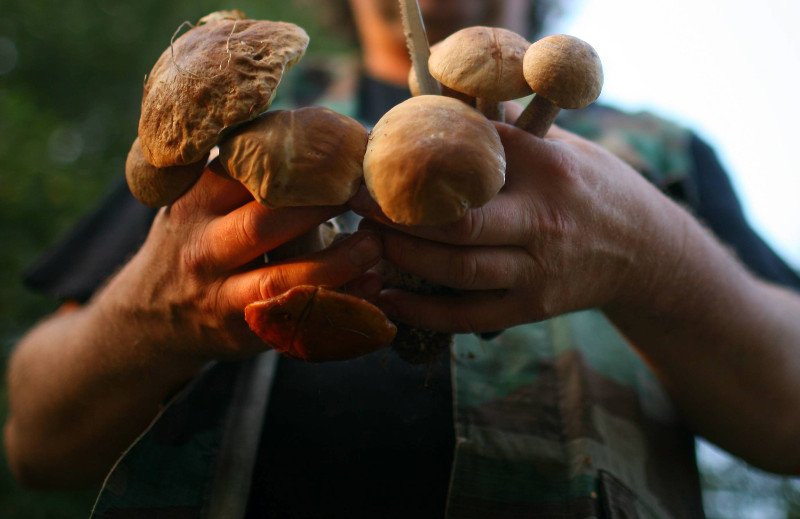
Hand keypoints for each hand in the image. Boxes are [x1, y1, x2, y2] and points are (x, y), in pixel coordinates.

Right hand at [102, 161, 383, 359]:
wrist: (152, 315)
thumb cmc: (197, 241)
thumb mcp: (203, 200)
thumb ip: (248, 173)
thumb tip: (328, 132)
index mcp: (198, 199)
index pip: (247, 171)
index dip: (302, 162)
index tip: (345, 153)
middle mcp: (204, 246)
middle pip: (265, 221)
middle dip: (323, 206)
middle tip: (366, 195)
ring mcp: (220, 293)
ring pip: (283, 277)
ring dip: (339, 261)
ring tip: (374, 243)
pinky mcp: (242, 331)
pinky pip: (296, 317)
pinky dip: (341, 302)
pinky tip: (372, 287)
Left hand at [351, 123, 678, 332]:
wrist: (644, 250)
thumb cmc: (590, 189)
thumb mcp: (560, 148)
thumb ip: (507, 133)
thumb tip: (442, 110)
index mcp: (547, 170)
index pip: (472, 161)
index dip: (417, 163)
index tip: (377, 162)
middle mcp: (543, 221)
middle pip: (457, 222)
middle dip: (398, 215)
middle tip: (358, 205)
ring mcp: (538, 270)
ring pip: (458, 270)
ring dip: (404, 257)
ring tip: (370, 244)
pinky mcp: (532, 308)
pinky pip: (468, 315)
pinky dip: (423, 312)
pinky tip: (388, 299)